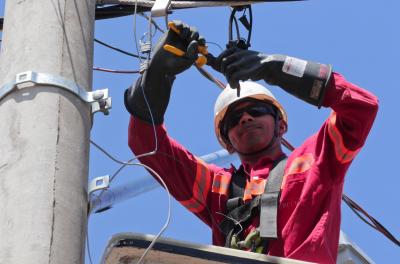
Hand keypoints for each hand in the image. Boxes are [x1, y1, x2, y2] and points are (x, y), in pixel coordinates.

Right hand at [148, 20, 204, 76]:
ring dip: (187, 30)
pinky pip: (178, 23)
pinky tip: (178, 28)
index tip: (200, 43)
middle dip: (194, 34)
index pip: (201, 41)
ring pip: (187, 27)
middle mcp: (187, 41)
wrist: (160, 64)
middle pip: (195, 32)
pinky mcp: (172, 32)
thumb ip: (192, 54)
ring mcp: (179, 35)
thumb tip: (195, 42)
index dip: (202, 41)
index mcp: (193, 48)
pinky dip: (179, 24)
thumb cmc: (174, 66)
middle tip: (190, 39)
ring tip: (183, 36)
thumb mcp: (185, 62)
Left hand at [212, 48, 331, 106]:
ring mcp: (245, 62)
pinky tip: (236, 86)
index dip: (219, 61)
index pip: (224, 53)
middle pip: (224, 63)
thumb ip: (235, 62)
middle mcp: (241, 55)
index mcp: (240, 51)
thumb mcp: (247, 61)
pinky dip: (232, 83)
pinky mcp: (248, 71)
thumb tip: (222, 66)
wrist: (273, 68)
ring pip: (229, 70)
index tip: (220, 69)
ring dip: (228, 79)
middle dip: (224, 72)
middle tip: (230, 79)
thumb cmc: (259, 67)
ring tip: (233, 84)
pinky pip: (234, 77)